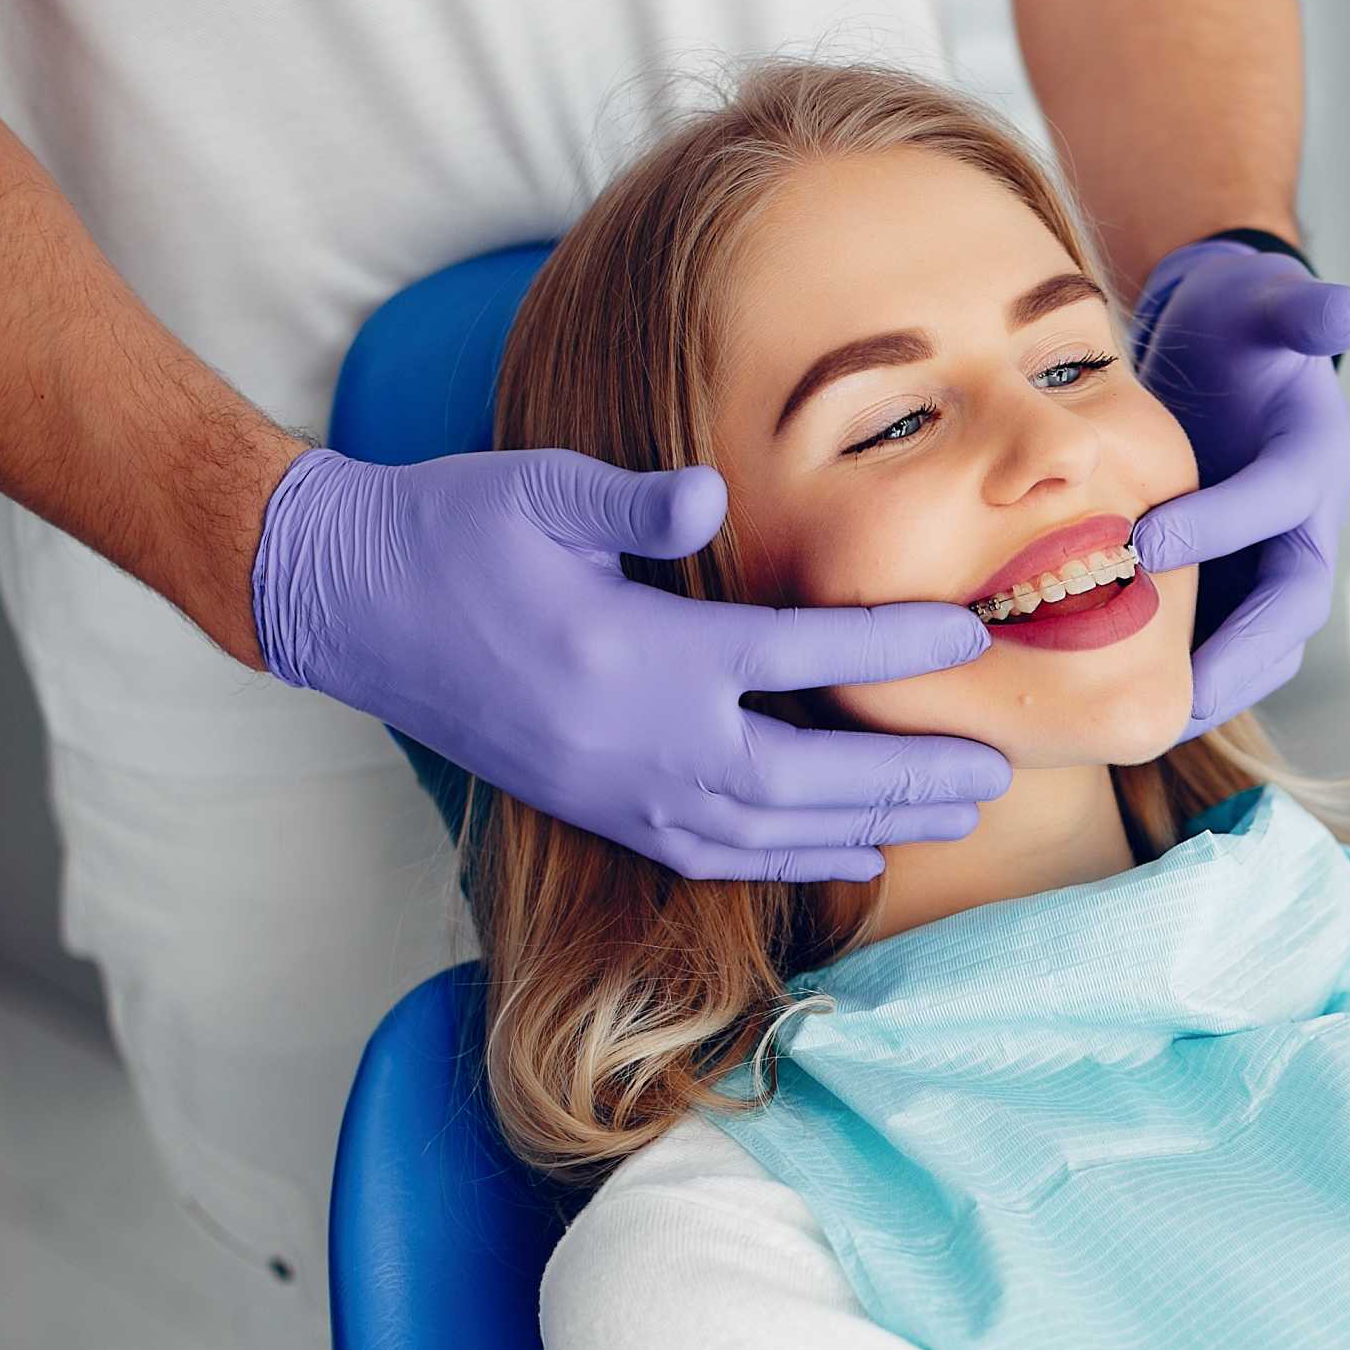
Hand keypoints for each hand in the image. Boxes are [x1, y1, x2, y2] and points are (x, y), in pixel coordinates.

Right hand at [251, 446, 1010, 881]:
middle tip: (998, 774)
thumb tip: (711, 494)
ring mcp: (618, 792)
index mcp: (634, 657)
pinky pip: (719, 854)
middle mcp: (635, 744)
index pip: (791, 656)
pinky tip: (856, 852)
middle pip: (803, 779)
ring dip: (869, 827)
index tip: (965, 635)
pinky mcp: (602, 811)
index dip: (884, 646)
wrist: (350, 607)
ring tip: (955, 815)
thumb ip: (630, 503)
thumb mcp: (536, 490)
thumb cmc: (451, 530)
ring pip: (770, 834)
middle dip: (906, 778)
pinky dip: (796, 859)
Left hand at [1126, 239, 1349, 741]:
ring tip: (1161, 721)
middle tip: (1178, 691)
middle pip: (1294, 603)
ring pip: (1273, 644)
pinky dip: (1201, 682)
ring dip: (1224, 686)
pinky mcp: (1246, 587)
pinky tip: (1145, 711)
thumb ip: (1302, 309)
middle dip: (1241, 651)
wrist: (1231, 356)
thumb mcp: (1266, 304)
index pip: (1279, 499)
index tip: (1146, 541)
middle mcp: (1311, 521)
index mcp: (1316, 456)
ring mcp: (1281, 562)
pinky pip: (1235, 649)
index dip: (1223, 522)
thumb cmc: (1242, 326)